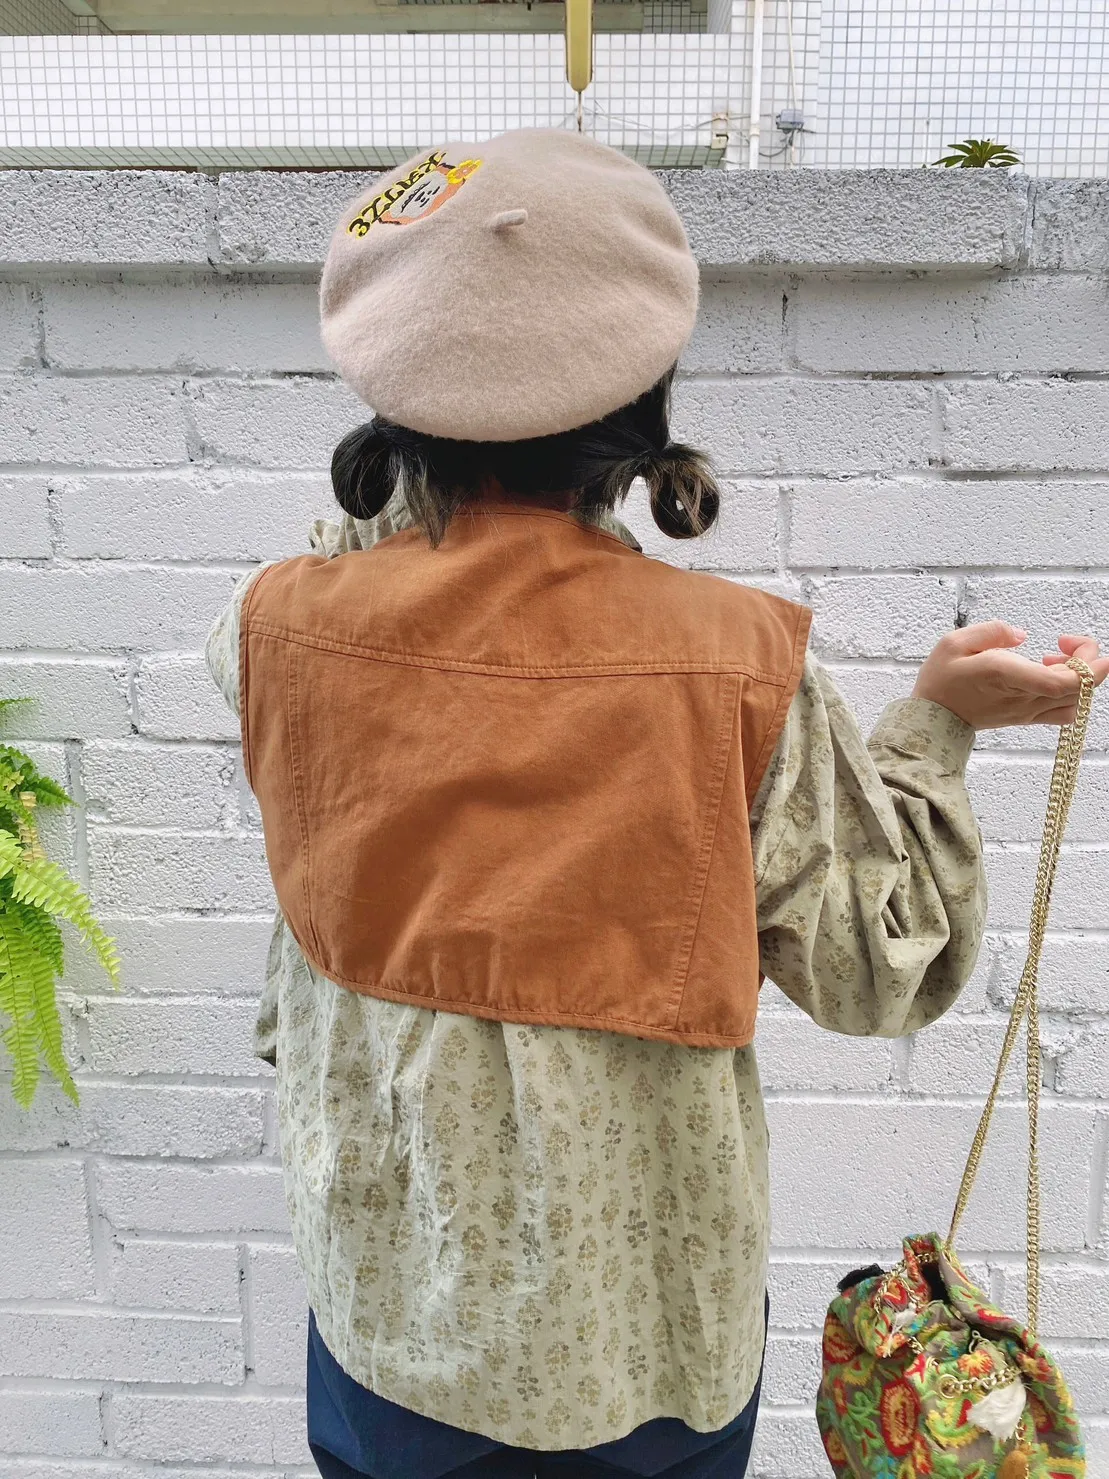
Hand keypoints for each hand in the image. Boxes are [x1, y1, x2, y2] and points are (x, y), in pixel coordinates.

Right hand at [912, 623, 1108, 729]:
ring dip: (1079, 678)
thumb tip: (1021, 635)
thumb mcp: (954, 642)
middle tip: (1064, 641)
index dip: (1087, 663)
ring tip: (1057, 659)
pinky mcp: (1026, 717)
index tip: (1076, 641)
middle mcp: (1023, 697)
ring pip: (1076, 700)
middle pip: (1080, 688)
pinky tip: (1051, 677)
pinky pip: (1064, 712)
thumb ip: (992, 631)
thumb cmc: (940, 681)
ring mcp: (1027, 711)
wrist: (931, 719)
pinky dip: (1071, 694)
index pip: (1063, 682)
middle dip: (1086, 660)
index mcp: (1006, 676)